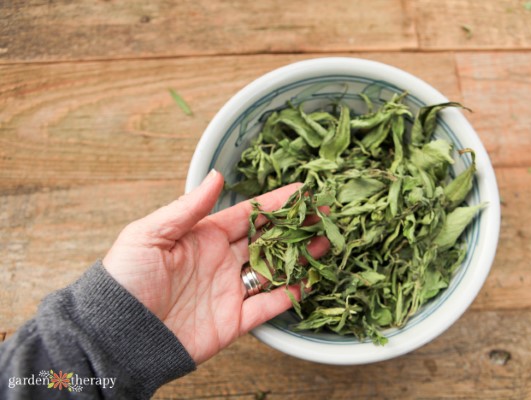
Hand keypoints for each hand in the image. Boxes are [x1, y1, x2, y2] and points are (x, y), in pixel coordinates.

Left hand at [103, 170, 328, 363]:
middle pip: (267, 240)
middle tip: (324, 214)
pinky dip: (290, 295)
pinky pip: (268, 305)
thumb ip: (187, 208)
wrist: (118, 334)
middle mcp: (221, 261)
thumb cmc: (125, 279)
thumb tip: (216, 175)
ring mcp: (230, 290)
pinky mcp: (234, 320)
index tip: (302, 191)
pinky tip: (310, 280)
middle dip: (296, 226)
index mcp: (203, 237)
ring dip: (300, 257)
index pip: (248, 214)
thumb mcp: (149, 234)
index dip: (276, 203)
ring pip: (274, 270)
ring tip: (327, 241)